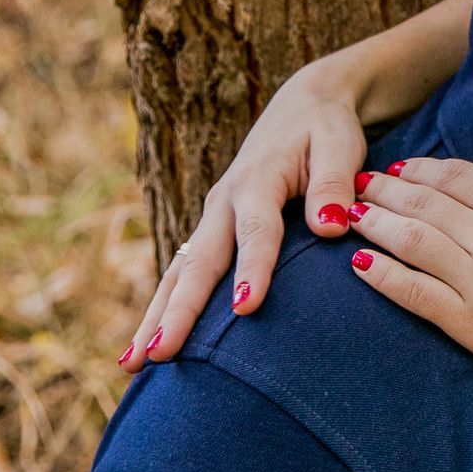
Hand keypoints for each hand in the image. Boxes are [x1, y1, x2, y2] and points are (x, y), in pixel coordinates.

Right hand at [120, 67, 369, 371]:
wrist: (303, 107)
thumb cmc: (327, 130)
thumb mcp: (341, 145)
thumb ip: (335, 184)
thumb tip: (332, 226)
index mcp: (259, 180)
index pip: (257, 231)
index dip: (253, 269)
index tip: (245, 309)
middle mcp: (225, 202)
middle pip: (200, 261)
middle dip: (180, 310)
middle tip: (160, 355)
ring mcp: (212, 218)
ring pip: (181, 272)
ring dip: (156, 317)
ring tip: (132, 364)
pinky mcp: (212, 231)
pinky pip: (185, 273)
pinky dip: (164, 308)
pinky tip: (149, 346)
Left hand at [345, 158, 472, 404]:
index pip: (457, 176)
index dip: (422, 167)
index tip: (401, 167)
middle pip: (426, 202)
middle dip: (387, 188)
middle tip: (362, 183)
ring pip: (411, 241)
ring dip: (376, 224)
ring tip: (353, 215)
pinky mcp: (468, 323)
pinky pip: (414, 293)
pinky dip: (383, 277)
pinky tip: (361, 266)